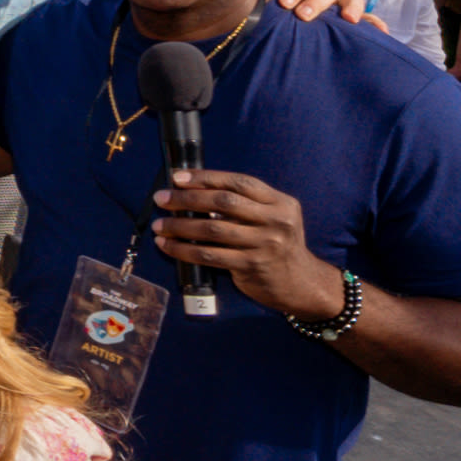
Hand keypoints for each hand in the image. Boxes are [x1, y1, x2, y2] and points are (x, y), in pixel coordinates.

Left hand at [144, 164, 332, 316]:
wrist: (301, 283)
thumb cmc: (277, 245)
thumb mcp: (273, 218)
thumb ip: (245, 205)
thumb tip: (194, 192)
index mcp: (280, 202)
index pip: (239, 182)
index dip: (206, 178)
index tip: (178, 177)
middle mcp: (276, 220)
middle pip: (224, 202)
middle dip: (187, 198)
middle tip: (162, 199)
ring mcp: (265, 244)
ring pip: (212, 229)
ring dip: (180, 226)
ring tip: (160, 225)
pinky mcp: (251, 266)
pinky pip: (209, 255)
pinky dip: (184, 250)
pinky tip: (168, 246)